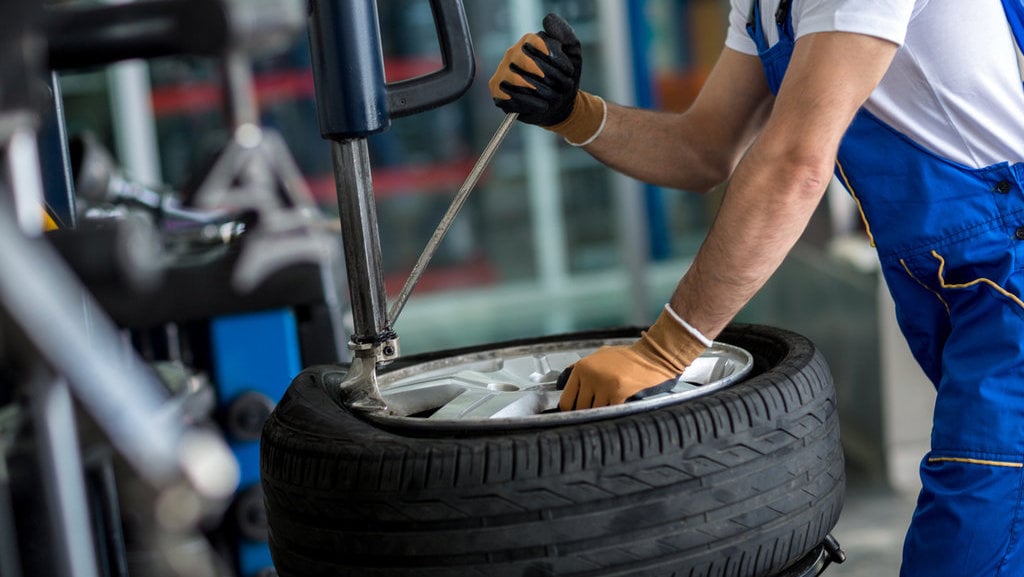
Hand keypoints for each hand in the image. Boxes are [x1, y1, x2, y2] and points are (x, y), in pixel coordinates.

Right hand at [488, 13, 604, 144]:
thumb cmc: (563, 78)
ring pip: (519, 80)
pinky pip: (510, 96)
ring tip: (554, 98)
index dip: (557, 60)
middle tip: (563, 87)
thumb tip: (547, 19)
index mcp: (528, 42)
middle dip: (551, 78)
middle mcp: (512, 54)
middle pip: (529, 62)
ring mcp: (502, 72)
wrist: (559, 105)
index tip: (569, 72)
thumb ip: (565, 35)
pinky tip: (542, 106)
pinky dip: (530, 103)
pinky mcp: (497, 91)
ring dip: (543, 92)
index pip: (539, 43)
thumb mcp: (572, 55)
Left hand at [558, 307, 708, 410]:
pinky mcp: (619, 393)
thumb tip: (562, 384)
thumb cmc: (627, 357)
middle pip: (580, 409)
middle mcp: (590, 376)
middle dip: (586, 414)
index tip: (574, 415)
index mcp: (582, 368)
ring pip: (595, 412)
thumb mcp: (599, 356)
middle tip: (593, 414)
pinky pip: (610, 411)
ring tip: (607, 409)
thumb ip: (580, 370)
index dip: (570, 411)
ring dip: (601, 413)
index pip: (566, 400)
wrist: (652, 356)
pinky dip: (613, 412)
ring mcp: (604, 385)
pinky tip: (618, 408)